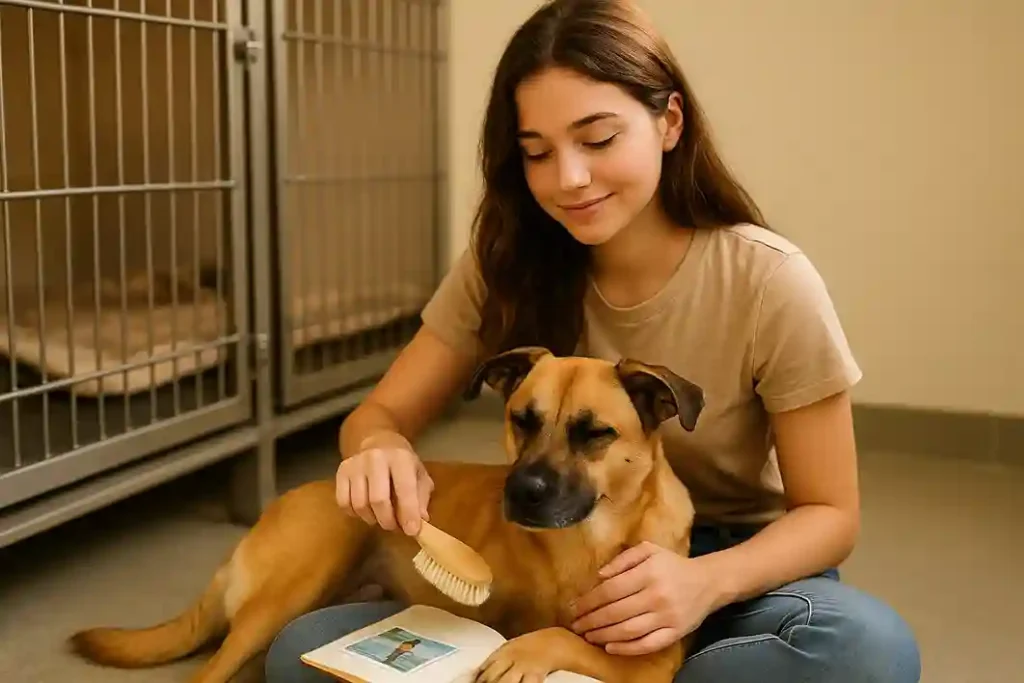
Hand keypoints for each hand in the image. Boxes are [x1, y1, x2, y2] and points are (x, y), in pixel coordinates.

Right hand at [335, 437, 433, 535]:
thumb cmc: (403, 464)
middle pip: (378, 499)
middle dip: (388, 520)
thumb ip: (422, 498)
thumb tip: (420, 521)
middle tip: (394, 527)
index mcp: (400, 458)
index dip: (408, 513)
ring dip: (372, 518)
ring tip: (381, 517)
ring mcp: (355, 464)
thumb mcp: (420, 476)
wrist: (379, 442)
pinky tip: (366, 511)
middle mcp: (376, 458)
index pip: (404, 489)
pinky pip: (343, 502)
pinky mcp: (341, 472)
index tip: (412, 531)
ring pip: (359, 504)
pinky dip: (355, 513)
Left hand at [568, 541, 719, 655]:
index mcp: (648, 573)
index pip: (610, 590)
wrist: (708, 581)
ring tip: (588, 636)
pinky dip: (627, 649)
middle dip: (591, 620)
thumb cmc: (673, 565)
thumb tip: (600, 576)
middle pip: (615, 612)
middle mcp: (656, 595)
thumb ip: (623, 559)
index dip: (589, 601)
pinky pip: (647, 644)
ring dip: (604, 635)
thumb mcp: (648, 550)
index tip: (574, 607)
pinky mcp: (675, 633)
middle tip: (575, 625)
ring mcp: (666, 616)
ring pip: (628, 630)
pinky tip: (610, 647)